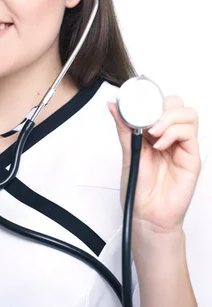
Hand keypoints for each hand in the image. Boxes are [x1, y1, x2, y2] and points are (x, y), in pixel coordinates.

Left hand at [108, 93, 200, 234]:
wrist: (146, 215)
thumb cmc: (138, 188)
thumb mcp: (127, 152)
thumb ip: (124, 128)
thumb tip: (115, 106)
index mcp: (153, 131)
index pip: (159, 102)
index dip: (150, 93)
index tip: (136, 91)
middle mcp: (170, 135)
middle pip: (177, 103)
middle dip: (160, 104)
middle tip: (144, 117)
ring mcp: (182, 145)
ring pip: (188, 114)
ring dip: (168, 117)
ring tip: (151, 132)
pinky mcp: (191, 157)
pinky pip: (189, 134)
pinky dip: (173, 133)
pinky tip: (159, 144)